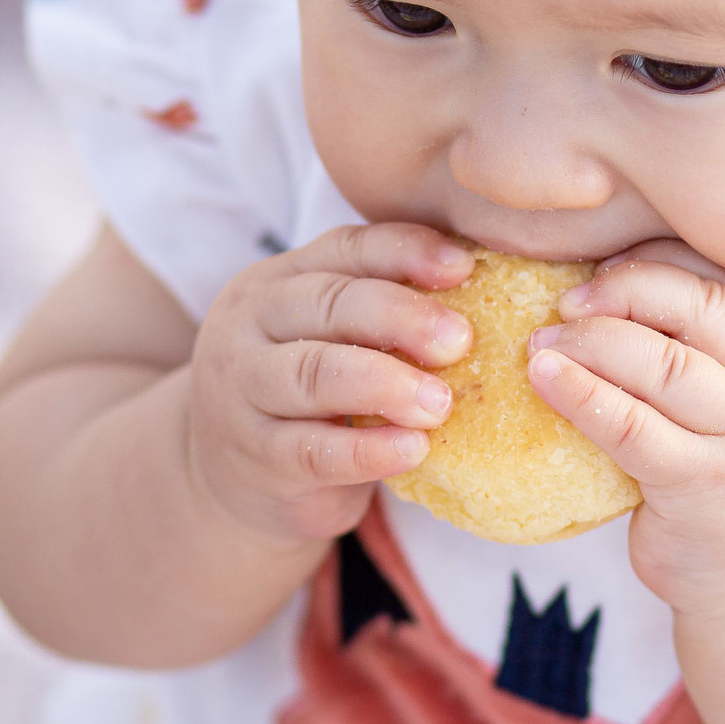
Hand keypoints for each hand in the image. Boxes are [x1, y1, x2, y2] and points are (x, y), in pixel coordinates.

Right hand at [186, 224, 472, 545]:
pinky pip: (312, 450)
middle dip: (402, 318)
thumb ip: (388, 307)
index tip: (464, 268)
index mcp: (282, 279)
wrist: (234, 476)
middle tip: (460, 342)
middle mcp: (252, 324)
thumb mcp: (336, 338)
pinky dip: (368, 450)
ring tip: (441, 403)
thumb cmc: (314, 392)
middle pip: (330, 304)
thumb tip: (490, 283)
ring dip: (386, 385)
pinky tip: (413, 449)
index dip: (407, 252)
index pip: (346, 247)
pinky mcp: (255, 458)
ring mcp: (242, 391)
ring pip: (315, 375)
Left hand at [526, 239, 724, 619]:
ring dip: (591, 341)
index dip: (657, 265)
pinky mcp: (702, 488)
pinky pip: (630, 426)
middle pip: (698, 307)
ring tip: (541, 343)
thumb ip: (716, 354)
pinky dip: (581, 393)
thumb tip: (610, 286)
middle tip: (566, 301)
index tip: (603, 269)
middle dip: (623, 291)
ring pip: (662, 363)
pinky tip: (544, 380)